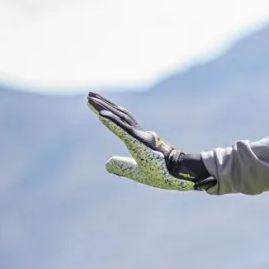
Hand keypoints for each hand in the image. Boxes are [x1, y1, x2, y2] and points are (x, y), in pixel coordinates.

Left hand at [87, 92, 215, 190]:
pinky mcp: (139, 143)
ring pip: (119, 118)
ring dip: (104, 107)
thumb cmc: (162, 174)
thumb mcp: (136, 172)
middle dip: (103, 104)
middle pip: (118, 115)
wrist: (179, 175)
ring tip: (90, 98)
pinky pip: (123, 130)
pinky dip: (111, 122)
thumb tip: (106, 163)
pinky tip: (100, 114)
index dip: (108, 112)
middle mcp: (138, 134)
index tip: (95, 104)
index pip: (120, 122)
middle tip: (89, 94)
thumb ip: (122, 166)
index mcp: (137, 140)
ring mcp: (139, 137)